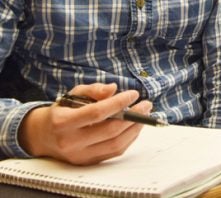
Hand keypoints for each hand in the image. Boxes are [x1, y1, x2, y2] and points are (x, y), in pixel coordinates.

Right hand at [18, 82, 152, 164]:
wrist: (42, 136)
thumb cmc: (63, 110)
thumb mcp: (74, 94)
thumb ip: (94, 90)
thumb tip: (113, 88)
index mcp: (64, 122)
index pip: (97, 113)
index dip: (118, 103)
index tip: (133, 94)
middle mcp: (71, 142)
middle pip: (109, 131)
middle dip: (133, 116)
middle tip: (146, 104)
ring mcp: (79, 155)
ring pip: (115, 144)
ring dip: (134, 129)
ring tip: (144, 114)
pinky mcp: (87, 163)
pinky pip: (114, 152)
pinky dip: (129, 139)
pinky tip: (135, 126)